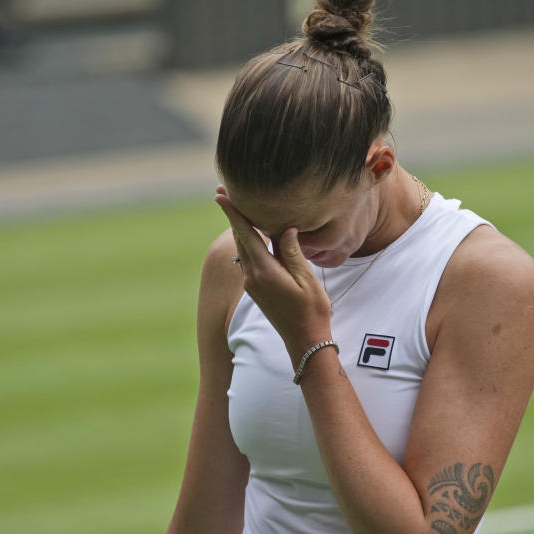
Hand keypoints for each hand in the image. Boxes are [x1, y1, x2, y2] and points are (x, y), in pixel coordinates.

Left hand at [214, 186, 332, 361]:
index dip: (233, 213)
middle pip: (239, 238)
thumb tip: (284, 228)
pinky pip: (249, 259)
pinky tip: (254, 233)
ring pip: (243, 248)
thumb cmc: (312, 311)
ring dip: (239, 228)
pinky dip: (249, 242)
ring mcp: (252, 284)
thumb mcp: (307, 279)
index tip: (221, 195)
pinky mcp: (256, 288)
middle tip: (223, 193)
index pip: (245, 235)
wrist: (305, 341)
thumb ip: (292, 252)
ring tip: (236, 208)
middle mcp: (252, 277)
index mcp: (264, 272)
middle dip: (232, 216)